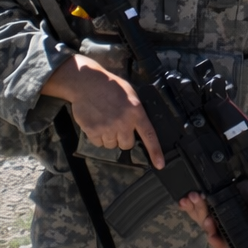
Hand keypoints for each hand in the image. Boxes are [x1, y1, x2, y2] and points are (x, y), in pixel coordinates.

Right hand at [40, 54, 163, 168]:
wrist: (87, 83)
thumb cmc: (110, 86)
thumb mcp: (131, 94)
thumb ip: (136, 111)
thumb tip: (140, 127)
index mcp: (136, 112)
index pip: (149, 135)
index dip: (155, 151)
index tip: (160, 164)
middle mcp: (123, 122)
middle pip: (127, 144)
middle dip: (123, 138)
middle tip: (117, 125)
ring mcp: (108, 128)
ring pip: (112, 145)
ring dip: (109, 137)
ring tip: (105, 120)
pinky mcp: (93, 131)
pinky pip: (98, 143)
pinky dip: (97, 136)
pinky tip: (96, 122)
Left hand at [179, 177, 247, 247]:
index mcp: (235, 230)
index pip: (224, 242)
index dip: (216, 241)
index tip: (211, 235)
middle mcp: (221, 226)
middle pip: (208, 227)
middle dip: (202, 214)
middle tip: (201, 202)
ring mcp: (211, 216)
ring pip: (199, 217)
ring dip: (193, 208)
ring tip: (192, 196)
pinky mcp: (205, 206)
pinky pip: (193, 209)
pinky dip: (187, 205)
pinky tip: (184, 200)